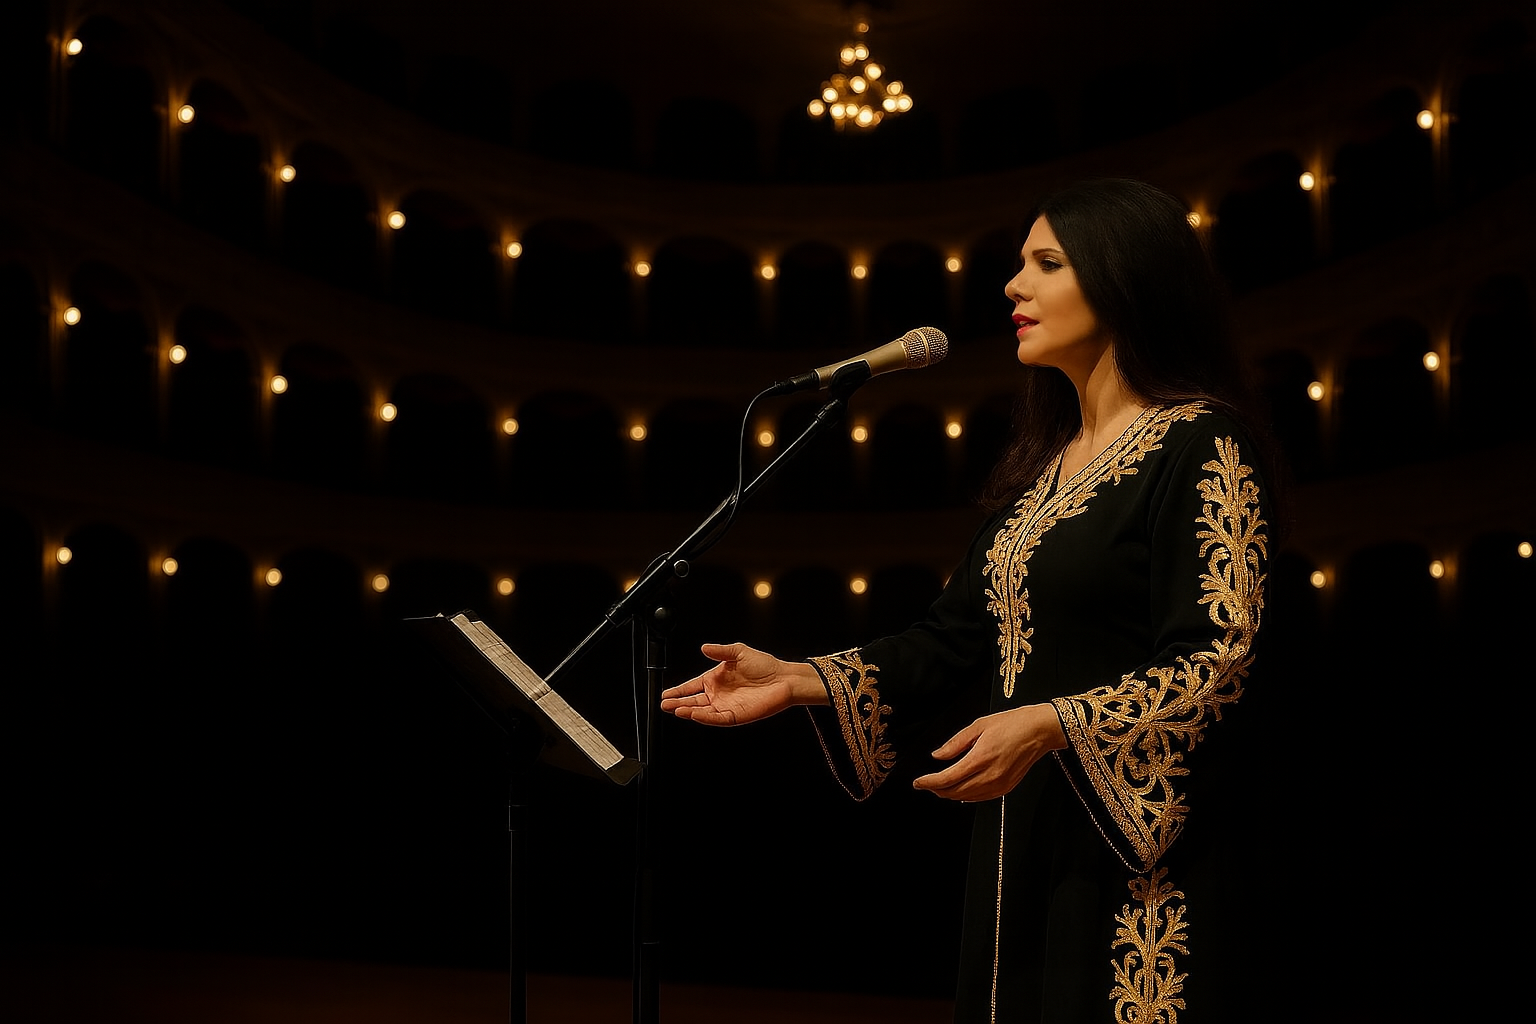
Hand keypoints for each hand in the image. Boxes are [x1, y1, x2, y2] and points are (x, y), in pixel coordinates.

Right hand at [659, 642, 825, 726]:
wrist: (783, 679)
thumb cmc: (765, 665)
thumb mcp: (739, 652)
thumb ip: (720, 651)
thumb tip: (704, 647)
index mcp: (716, 679)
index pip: (692, 686)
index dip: (678, 690)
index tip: (665, 693)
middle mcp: (719, 694)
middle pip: (693, 701)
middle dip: (677, 703)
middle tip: (664, 704)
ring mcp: (726, 706)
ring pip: (701, 711)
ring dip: (687, 711)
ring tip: (674, 709)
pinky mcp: (735, 715)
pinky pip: (716, 718)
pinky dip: (704, 717)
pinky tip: (694, 714)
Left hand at [912, 704, 1066, 801]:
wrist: (1039, 731)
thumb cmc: (1012, 724)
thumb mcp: (978, 726)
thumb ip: (955, 743)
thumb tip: (937, 755)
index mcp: (981, 758)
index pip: (948, 778)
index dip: (929, 782)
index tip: (917, 782)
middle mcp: (990, 775)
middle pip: (955, 791)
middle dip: (936, 789)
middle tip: (925, 783)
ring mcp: (999, 784)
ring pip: (966, 798)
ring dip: (949, 794)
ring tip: (938, 786)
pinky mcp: (1006, 788)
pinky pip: (980, 798)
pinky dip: (965, 796)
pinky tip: (959, 789)